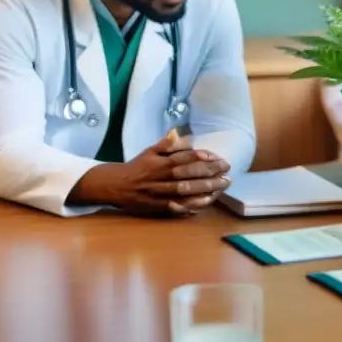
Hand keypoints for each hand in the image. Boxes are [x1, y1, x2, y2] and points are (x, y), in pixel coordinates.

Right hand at [71, 135, 230, 215]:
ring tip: (222, 185)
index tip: (216, 157)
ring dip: (205, 189)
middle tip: (227, 171)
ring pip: (184, 192)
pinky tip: (207, 202)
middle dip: (209, 173)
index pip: (182, 158)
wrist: (114, 186)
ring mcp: (159, 194)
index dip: (200, 157)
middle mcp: (160, 178)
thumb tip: (179, 134)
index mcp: (159, 163)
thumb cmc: (137, 166)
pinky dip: (192, 205)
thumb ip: (167, 144)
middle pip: (187, 175)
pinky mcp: (158, 207)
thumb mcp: (149, 151)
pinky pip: (177, 207)